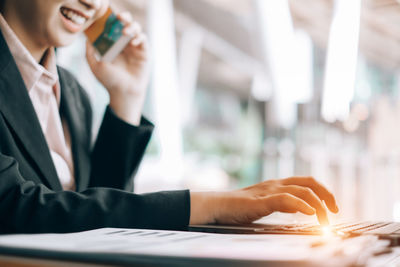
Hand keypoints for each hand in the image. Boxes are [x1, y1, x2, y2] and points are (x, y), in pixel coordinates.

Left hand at [86, 12, 149, 125]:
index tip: (107, 12)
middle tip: (119, 17)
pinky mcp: (144, 53)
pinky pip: (143, 39)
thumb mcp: (95, 65)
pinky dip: (139, 37)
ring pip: (136, 28)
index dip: (111, 18)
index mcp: (113, 43)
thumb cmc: (109, 81)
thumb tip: (86, 35)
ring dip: (132, 26)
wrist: (123, 93)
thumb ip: (90, 51)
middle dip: (124, 17)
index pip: (113, 25)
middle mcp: (124, 42)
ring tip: (125, 32)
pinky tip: (133, 42)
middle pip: (126, 23)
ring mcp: (135, 47)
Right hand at [190, 177, 338, 225]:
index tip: (332, 206)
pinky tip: (309, 214)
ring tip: (324, 220)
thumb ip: (283, 203)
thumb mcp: (266, 203)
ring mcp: (268, 190)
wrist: (218, 205)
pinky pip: (286, 199)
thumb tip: (301, 208)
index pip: (306, 181)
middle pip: (309, 182)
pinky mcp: (261, 201)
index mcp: (277, 184)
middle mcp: (275, 183)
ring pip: (301, 191)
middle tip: (336, 210)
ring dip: (317, 205)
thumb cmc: (239, 206)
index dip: (323, 191)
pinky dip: (301, 206)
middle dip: (326, 194)